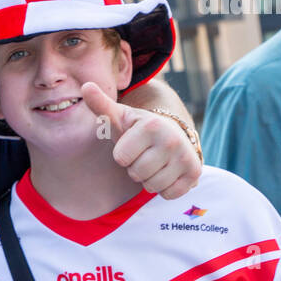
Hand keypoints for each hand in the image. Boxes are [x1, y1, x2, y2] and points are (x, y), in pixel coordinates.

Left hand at [82, 82, 201, 199]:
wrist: (171, 134)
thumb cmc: (137, 129)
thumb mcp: (119, 117)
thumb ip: (100, 104)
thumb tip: (86, 85)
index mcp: (151, 125)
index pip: (121, 158)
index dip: (122, 155)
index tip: (132, 144)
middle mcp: (172, 140)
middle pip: (137, 174)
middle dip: (135, 168)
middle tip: (144, 154)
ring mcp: (186, 157)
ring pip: (152, 186)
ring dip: (149, 178)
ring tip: (155, 162)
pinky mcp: (195, 173)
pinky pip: (169, 194)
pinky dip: (164, 188)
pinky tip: (167, 171)